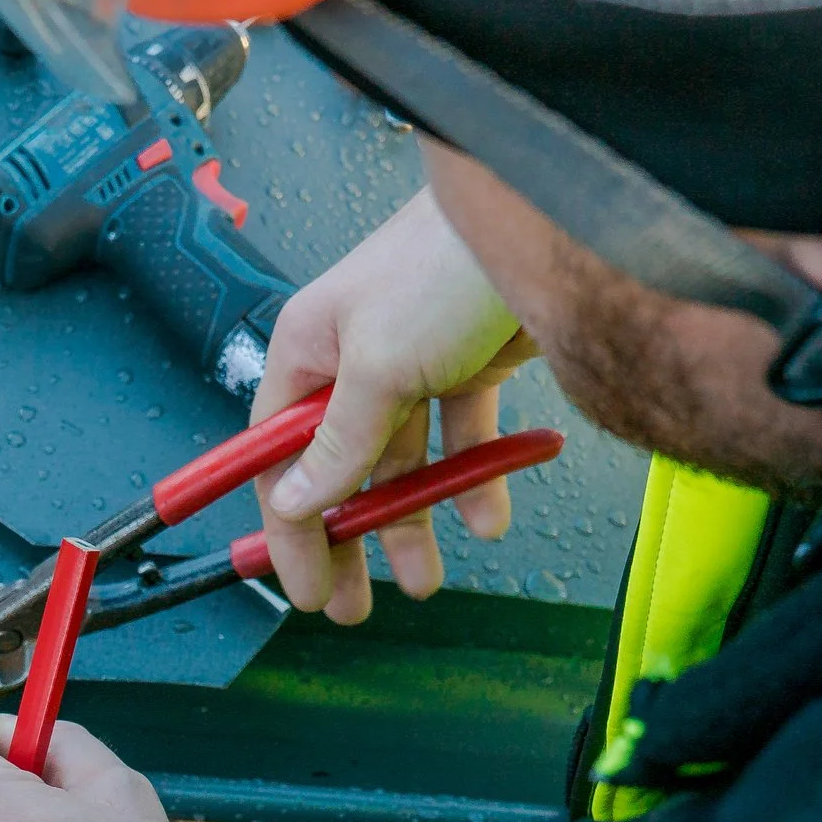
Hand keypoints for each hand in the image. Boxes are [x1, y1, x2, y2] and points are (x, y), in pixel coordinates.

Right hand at [252, 187, 533, 622]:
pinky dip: (472, 483)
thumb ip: (338, 443)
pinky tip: (486, 519)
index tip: (300, 583)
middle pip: (338, 471)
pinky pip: (461, 441)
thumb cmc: (442, 266)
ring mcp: (413, 367)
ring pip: (401, 464)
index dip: (285, 526)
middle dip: (346, 540)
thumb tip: (296, 502)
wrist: (543, 217)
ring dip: (410, 524)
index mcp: (308, 352)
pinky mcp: (469, 369)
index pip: (278, 457)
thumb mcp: (376, 367)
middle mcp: (354, 363)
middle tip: (352, 604)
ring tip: (423, 581)